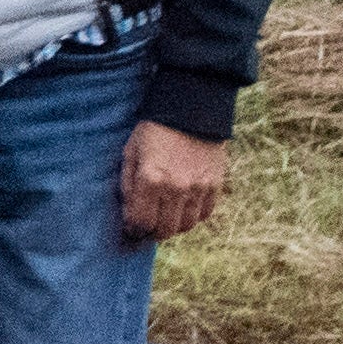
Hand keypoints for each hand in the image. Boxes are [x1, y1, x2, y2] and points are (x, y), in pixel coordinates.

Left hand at [121, 121, 227, 241]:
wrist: (190, 111)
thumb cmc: (153, 132)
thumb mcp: (131, 153)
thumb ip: (127, 185)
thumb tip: (129, 214)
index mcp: (150, 180)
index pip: (141, 222)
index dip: (134, 230)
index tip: (131, 228)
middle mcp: (176, 188)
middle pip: (164, 230)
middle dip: (152, 232)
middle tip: (148, 226)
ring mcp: (198, 189)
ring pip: (186, 226)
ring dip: (173, 225)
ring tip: (165, 216)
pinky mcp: (215, 185)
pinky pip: (204, 214)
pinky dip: (193, 216)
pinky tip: (183, 207)